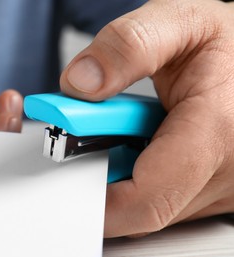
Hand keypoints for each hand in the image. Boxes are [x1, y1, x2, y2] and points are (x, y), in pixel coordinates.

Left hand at [60, 0, 233, 236]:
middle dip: (105, 174)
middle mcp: (227, 173)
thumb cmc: (228, 42)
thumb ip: (127, 47)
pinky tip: (148, 144)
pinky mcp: (216, 191)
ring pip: (151, 207)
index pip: (146, 199)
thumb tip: (80, 83)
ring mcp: (224, 188)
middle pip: (140, 207)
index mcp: (218, 131)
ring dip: (126, 173)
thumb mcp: (178, 23)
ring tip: (130, 129)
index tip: (64, 173)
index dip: (96, 197)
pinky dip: (144, 176)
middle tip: (97, 132)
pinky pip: (165, 200)